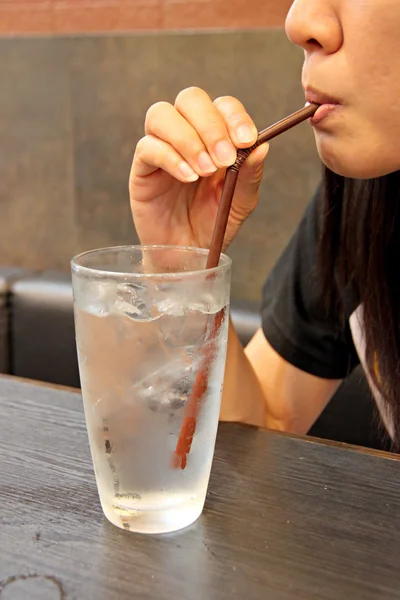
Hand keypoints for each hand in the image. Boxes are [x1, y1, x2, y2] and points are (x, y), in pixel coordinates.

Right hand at [129, 87, 268, 249]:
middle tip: (224, 159)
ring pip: (162, 114)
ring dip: (188, 139)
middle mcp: (187, 135)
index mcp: (215, 137)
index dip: (234, 116)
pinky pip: (148, 147)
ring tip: (204, 171)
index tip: (247, 140)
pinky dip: (170, 158)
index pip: (222, 106)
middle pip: (190, 99)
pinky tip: (187, 178)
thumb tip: (262, 146)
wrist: (188, 256)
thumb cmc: (213, 226)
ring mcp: (162, 148)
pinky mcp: (142, 168)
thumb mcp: (241, 203)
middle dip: (210, 125)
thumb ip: (250, 174)